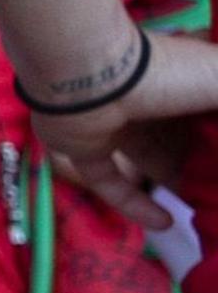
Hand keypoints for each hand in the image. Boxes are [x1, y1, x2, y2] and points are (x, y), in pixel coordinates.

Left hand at [29, 30, 217, 230]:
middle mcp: (150, 105)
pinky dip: (134, 205)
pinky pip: (110, 183)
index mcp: (182, 86)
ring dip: (176, 188)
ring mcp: (115, 124)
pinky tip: (164, 223)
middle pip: (184, 145)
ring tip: (210, 218)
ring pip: (151, 165)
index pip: (208, 121)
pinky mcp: (86, 145)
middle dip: (207, 169)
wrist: (86, 69)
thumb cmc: (161, 71)